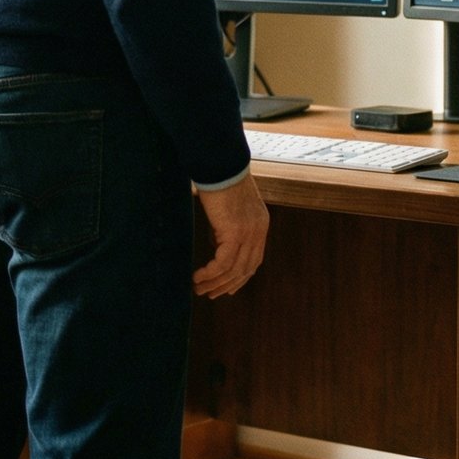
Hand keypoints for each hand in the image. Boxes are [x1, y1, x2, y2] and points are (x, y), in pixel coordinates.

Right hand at [192, 173, 267, 298]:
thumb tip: (218, 245)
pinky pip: (223, 263)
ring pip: (233, 270)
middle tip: (210, 294)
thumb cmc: (220, 179)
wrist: (220, 163)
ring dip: (215, 283)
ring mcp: (249, 232)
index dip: (240, 277)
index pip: (254, 260)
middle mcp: (258, 230)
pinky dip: (210, 273)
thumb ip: (228, 227)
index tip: (226, 288)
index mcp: (260, 224)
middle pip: (246, 269)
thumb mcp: (229, 208)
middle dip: (227, 285)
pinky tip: (197, 277)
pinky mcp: (235, 232)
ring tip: (198, 289)